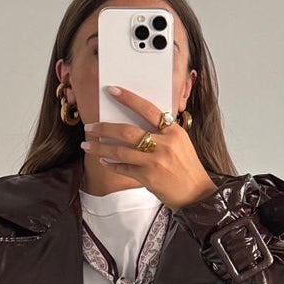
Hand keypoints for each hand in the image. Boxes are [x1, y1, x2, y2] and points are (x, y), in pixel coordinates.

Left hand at [82, 87, 218, 211]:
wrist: (196, 193)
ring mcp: (155, 162)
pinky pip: (124, 168)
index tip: (112, 90)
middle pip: (127, 131)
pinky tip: (104, 160)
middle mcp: (164, 144)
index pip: (148, 109)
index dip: (129, 98)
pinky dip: (112, 164)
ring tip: (87, 145)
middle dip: (104, 128)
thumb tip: (136, 122)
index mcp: (173, 131)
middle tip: (90, 126)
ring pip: (120, 151)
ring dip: (100, 147)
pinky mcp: (148, 177)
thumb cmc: (186, 166)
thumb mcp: (180, 142)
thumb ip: (162, 131)